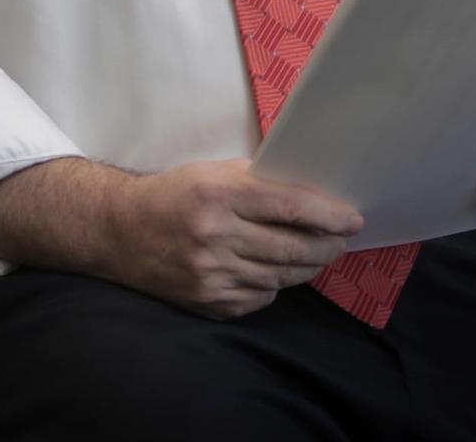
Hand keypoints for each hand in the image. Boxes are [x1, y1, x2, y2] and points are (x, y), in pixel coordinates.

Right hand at [104, 158, 363, 319]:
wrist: (121, 231)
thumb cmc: (175, 193)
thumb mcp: (213, 171)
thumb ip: (257, 180)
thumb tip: (308, 192)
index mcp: (220, 194)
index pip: (289, 206)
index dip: (328, 214)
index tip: (354, 219)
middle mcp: (216, 236)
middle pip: (290, 248)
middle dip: (326, 246)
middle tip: (343, 241)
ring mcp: (211, 275)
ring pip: (279, 277)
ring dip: (307, 268)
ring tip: (319, 256)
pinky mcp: (207, 303)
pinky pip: (258, 297)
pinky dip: (274, 285)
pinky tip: (277, 273)